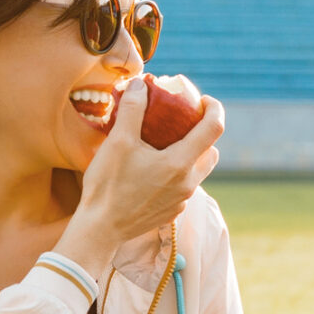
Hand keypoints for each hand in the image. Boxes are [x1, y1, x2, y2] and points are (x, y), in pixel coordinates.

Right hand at [65, 76, 225, 269]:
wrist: (100, 229)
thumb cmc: (108, 185)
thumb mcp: (118, 141)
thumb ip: (133, 109)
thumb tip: (142, 84)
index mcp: (180, 163)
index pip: (214, 127)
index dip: (213, 107)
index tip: (201, 99)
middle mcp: (188, 183)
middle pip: (211, 151)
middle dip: (203, 132)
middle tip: (182, 121)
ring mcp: (181, 200)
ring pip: (199, 170)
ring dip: (191, 153)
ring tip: (167, 144)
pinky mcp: (172, 211)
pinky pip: (184, 186)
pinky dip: (178, 172)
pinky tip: (153, 169)